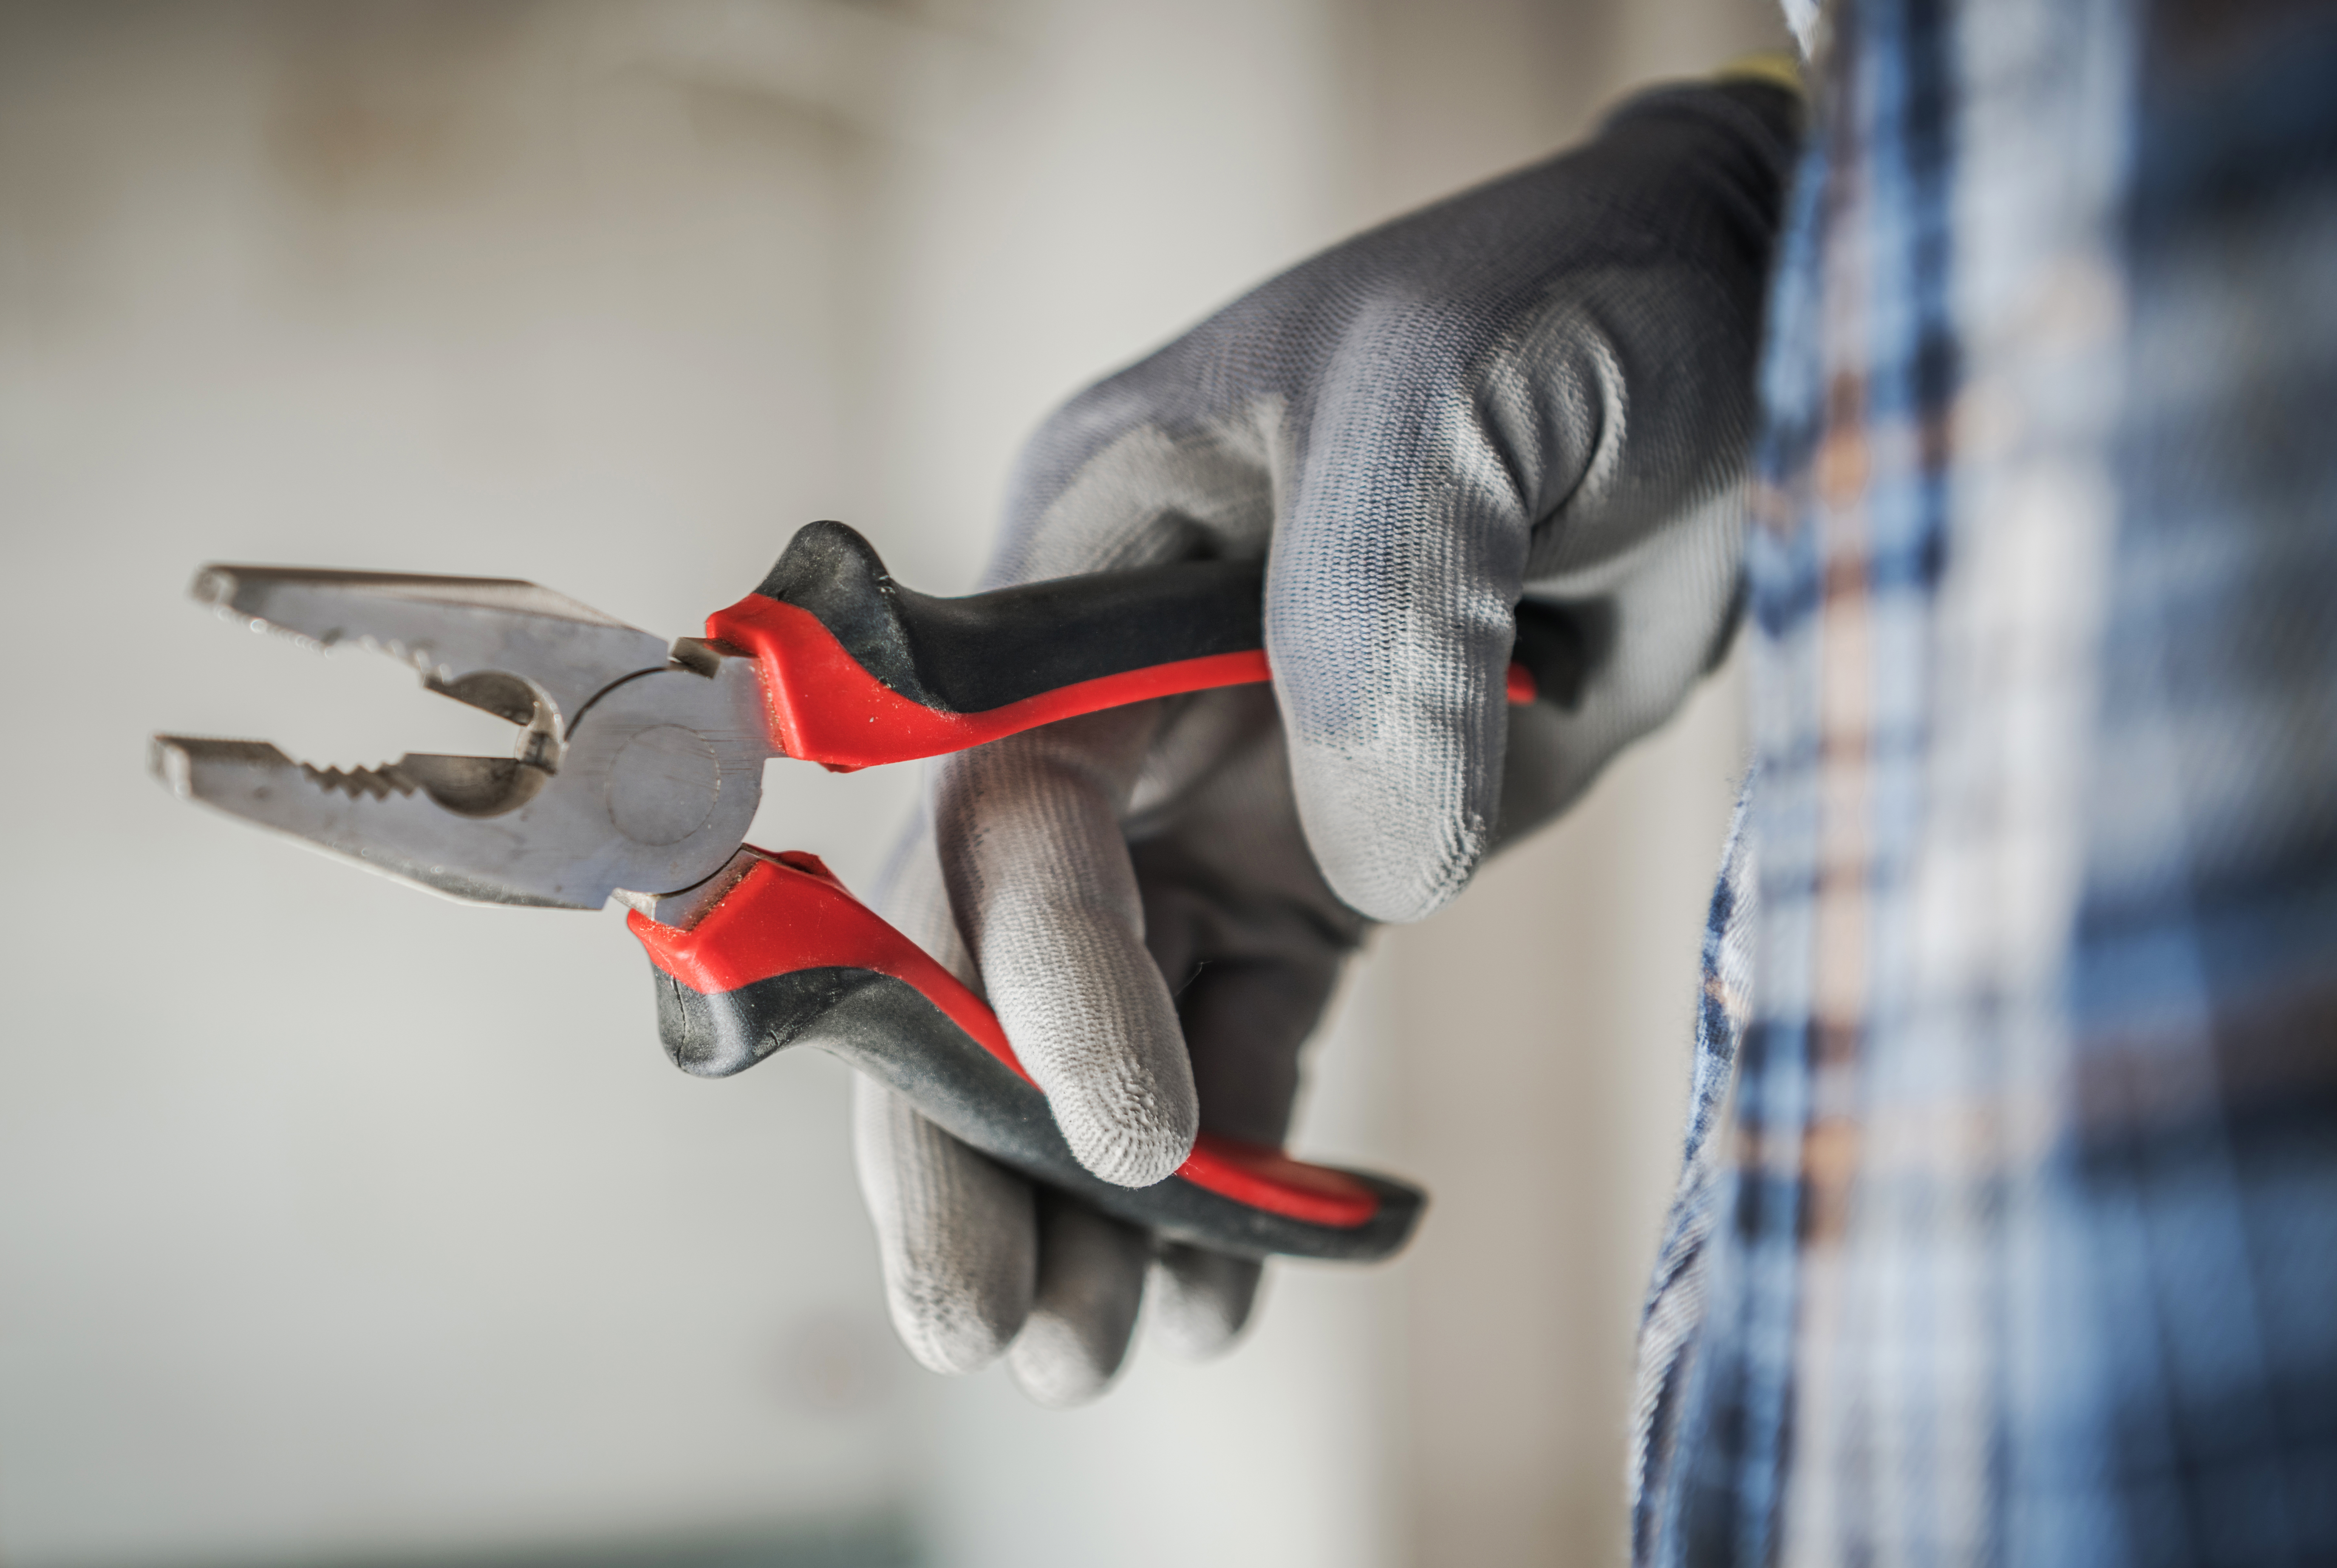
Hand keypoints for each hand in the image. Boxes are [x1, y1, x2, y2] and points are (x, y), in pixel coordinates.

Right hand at [856, 72, 1801, 1402]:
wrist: (1729, 345)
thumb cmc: (1576, 318)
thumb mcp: (1450, 405)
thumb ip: (1377, 620)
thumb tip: (1371, 870)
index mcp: (1095, 554)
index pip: (1005, 790)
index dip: (1029, 973)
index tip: (1119, 1131)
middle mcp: (1130, 686)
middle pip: (1006, 933)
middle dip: (980, 1131)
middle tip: (982, 1325)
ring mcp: (1238, 781)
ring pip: (1125, 1011)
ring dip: (1101, 1186)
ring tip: (1094, 1351)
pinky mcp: (1347, 856)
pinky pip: (1262, 1025)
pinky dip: (1243, 1158)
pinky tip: (1213, 1284)